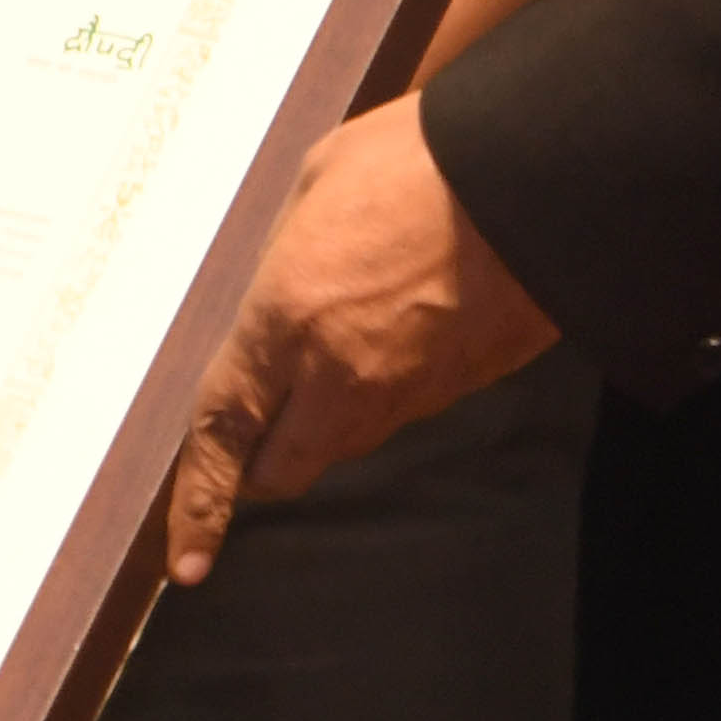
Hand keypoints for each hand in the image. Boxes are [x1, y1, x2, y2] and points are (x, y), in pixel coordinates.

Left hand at [161, 101, 556, 581]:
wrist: (533, 178)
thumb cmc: (418, 160)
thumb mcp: (317, 181)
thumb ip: (283, 251)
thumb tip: (273, 286)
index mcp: (285, 316)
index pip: (223, 430)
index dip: (200, 502)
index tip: (187, 560)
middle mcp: (339, 375)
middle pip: (282, 467)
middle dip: (256, 465)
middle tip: (248, 433)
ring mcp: (407, 390)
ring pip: (340, 443)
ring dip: (320, 422)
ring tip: (329, 348)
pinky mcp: (458, 388)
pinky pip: (397, 412)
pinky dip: (378, 392)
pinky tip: (388, 334)